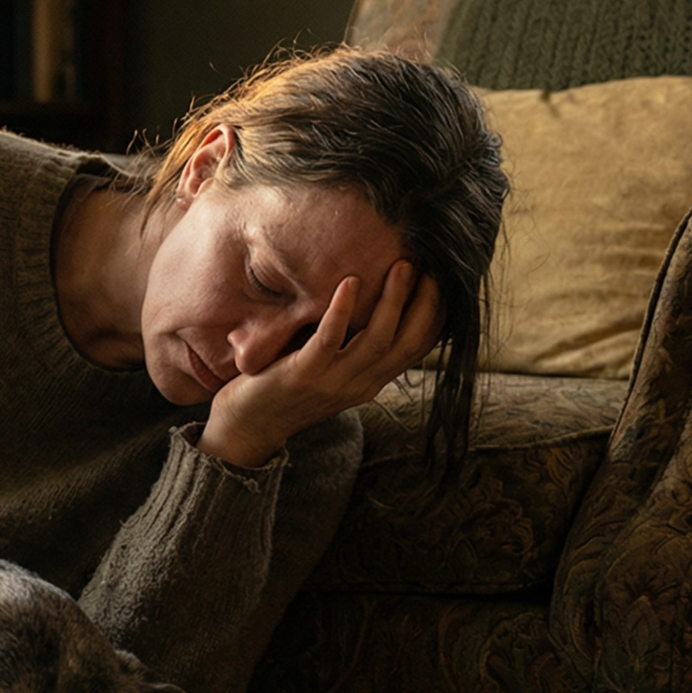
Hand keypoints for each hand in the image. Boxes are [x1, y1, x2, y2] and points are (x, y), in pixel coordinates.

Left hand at [199, 261, 443, 467]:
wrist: (246, 426)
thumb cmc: (286, 385)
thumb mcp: (331, 366)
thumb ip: (353, 343)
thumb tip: (370, 296)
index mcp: (370, 381)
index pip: (417, 348)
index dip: (436, 315)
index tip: (445, 281)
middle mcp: (359, 384)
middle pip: (407, 343)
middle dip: (424, 304)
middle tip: (431, 266)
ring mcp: (332, 382)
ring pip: (375, 341)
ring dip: (391, 301)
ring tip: (401, 266)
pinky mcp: (302, 376)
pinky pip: (328, 341)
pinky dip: (341, 311)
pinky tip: (349, 282)